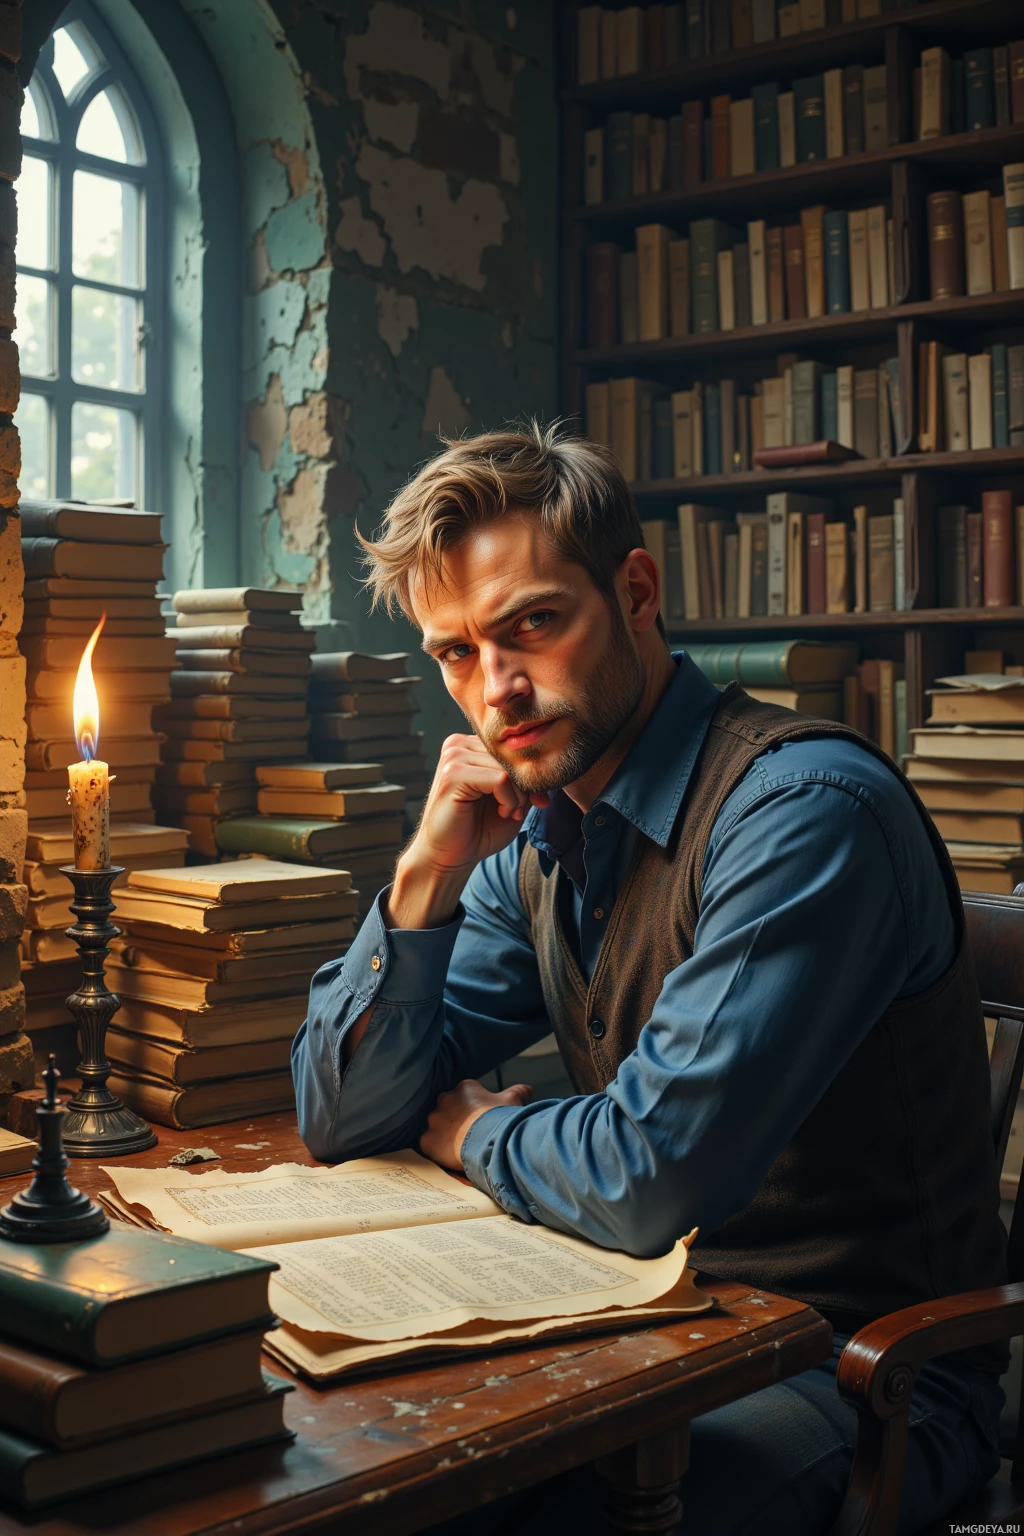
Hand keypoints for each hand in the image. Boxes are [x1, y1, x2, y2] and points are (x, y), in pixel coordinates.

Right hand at [387, 734, 548, 928]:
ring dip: (518, 796)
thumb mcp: (513, 800)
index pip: (513, 748)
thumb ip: (526, 780)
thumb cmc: (478, 830)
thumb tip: (549, 767)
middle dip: (526, 787)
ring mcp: (453, 757)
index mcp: (470, 746)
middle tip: (519, 812)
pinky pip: (501, 779)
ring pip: (509, 768)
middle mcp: (459, 745)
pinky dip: (509, 801)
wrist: (449, 858)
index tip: (538, 801)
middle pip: (512, 756)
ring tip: (508, 813)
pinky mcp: (453, 775)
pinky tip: (502, 813)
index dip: (530, 775)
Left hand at [419, 1078, 533, 1171]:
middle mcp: (445, 1100)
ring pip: (435, 1125)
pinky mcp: (427, 1140)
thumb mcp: (513, 1101)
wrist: (490, 1139)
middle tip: (467, 1132)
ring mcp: (435, 1120)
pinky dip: (436, 1149)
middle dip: (453, 1118)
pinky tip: (448, 1155)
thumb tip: (528, 1089)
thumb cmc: (501, 1119)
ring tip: (458, 1145)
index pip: (463, 1095)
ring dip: (443, 1133)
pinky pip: (428, 1143)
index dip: (471, 1108)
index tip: (478, 1119)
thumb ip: (518, 1092)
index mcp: (464, 1089)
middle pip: (446, 1108)